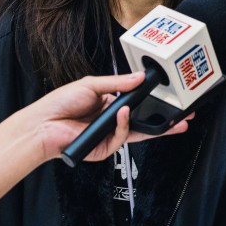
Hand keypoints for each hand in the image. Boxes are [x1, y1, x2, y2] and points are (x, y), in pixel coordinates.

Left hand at [32, 73, 191, 162]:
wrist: (42, 124)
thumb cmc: (60, 103)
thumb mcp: (92, 84)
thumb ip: (118, 82)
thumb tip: (140, 77)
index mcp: (109, 104)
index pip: (137, 104)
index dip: (154, 103)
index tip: (170, 98)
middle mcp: (112, 121)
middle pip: (144, 122)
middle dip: (164, 122)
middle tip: (183, 118)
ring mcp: (109, 136)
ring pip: (138, 133)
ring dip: (152, 125)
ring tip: (162, 114)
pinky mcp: (105, 148)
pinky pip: (122, 137)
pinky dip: (124, 126)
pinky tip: (122, 114)